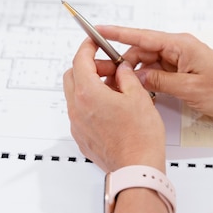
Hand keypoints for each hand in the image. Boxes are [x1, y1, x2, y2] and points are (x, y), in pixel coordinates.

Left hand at [63, 37, 165, 173]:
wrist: (137, 169)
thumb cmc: (140, 137)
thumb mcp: (138, 96)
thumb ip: (126, 77)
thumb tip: (121, 69)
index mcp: (88, 94)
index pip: (80, 61)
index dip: (87, 48)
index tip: (94, 43)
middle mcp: (77, 109)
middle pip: (72, 76)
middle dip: (88, 67)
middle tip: (109, 68)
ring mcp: (77, 125)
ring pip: (75, 95)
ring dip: (90, 86)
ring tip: (115, 89)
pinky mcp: (82, 138)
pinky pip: (80, 113)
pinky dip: (91, 104)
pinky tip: (111, 108)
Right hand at [97, 27, 212, 118]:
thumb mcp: (189, 88)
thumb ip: (160, 81)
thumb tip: (136, 77)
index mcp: (180, 45)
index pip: (142, 36)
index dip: (118, 33)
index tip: (98, 30)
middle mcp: (177, 47)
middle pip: (140, 51)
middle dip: (121, 61)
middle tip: (103, 73)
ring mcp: (177, 58)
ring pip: (145, 62)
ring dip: (132, 73)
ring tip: (118, 86)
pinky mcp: (178, 68)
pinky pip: (154, 70)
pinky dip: (144, 79)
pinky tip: (135, 89)